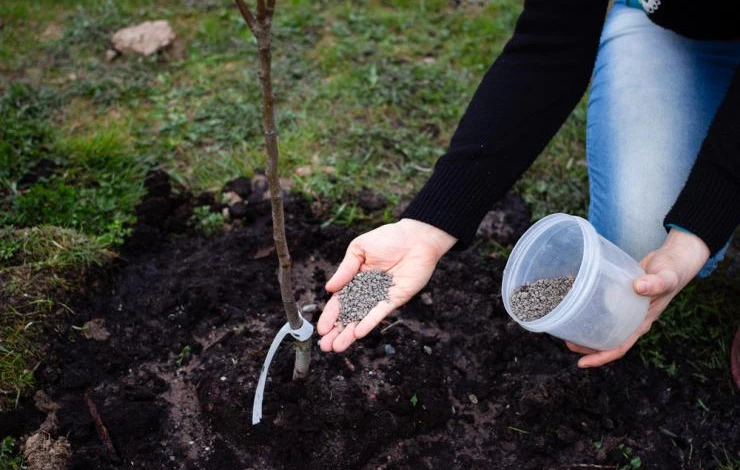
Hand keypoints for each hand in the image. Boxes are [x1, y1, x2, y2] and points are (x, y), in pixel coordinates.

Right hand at [317, 218, 456, 351]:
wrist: (416, 237)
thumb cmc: (387, 238)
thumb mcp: (359, 249)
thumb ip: (345, 270)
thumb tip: (329, 289)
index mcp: (355, 280)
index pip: (339, 301)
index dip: (330, 315)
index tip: (321, 329)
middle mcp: (367, 292)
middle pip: (349, 315)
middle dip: (337, 331)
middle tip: (325, 346)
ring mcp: (381, 297)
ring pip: (362, 318)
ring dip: (350, 333)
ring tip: (337, 347)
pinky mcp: (395, 299)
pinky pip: (380, 313)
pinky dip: (369, 322)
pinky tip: (359, 334)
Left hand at [566, 228, 709, 367]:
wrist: (676, 258)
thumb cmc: (673, 270)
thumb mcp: (667, 277)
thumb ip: (656, 283)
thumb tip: (639, 287)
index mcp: (642, 322)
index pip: (620, 346)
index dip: (601, 357)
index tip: (582, 363)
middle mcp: (633, 319)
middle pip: (608, 340)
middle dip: (588, 346)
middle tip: (567, 343)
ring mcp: (627, 308)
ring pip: (605, 325)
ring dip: (587, 328)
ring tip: (567, 328)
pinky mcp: (622, 296)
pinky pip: (605, 307)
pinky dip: (591, 308)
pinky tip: (577, 302)